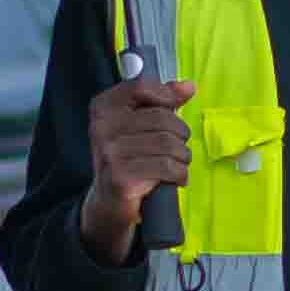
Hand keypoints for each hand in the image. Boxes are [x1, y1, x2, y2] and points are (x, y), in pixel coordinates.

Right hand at [86, 69, 190, 241]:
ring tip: (177, 163)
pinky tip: (175, 178)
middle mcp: (102, 128)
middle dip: (180, 134)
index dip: (165, 94)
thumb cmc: (128, 160)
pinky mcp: (121, 178)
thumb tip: (187, 87)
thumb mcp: (139, 126)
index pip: (140, 87)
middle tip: (178, 147)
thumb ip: (162, 102)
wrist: (108, 204)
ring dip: (182, 156)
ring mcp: (110, 153)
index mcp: (103, 109)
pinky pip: (166, 167)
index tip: (174, 104)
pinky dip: (179, 173)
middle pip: (161, 118)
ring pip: (168, 143)